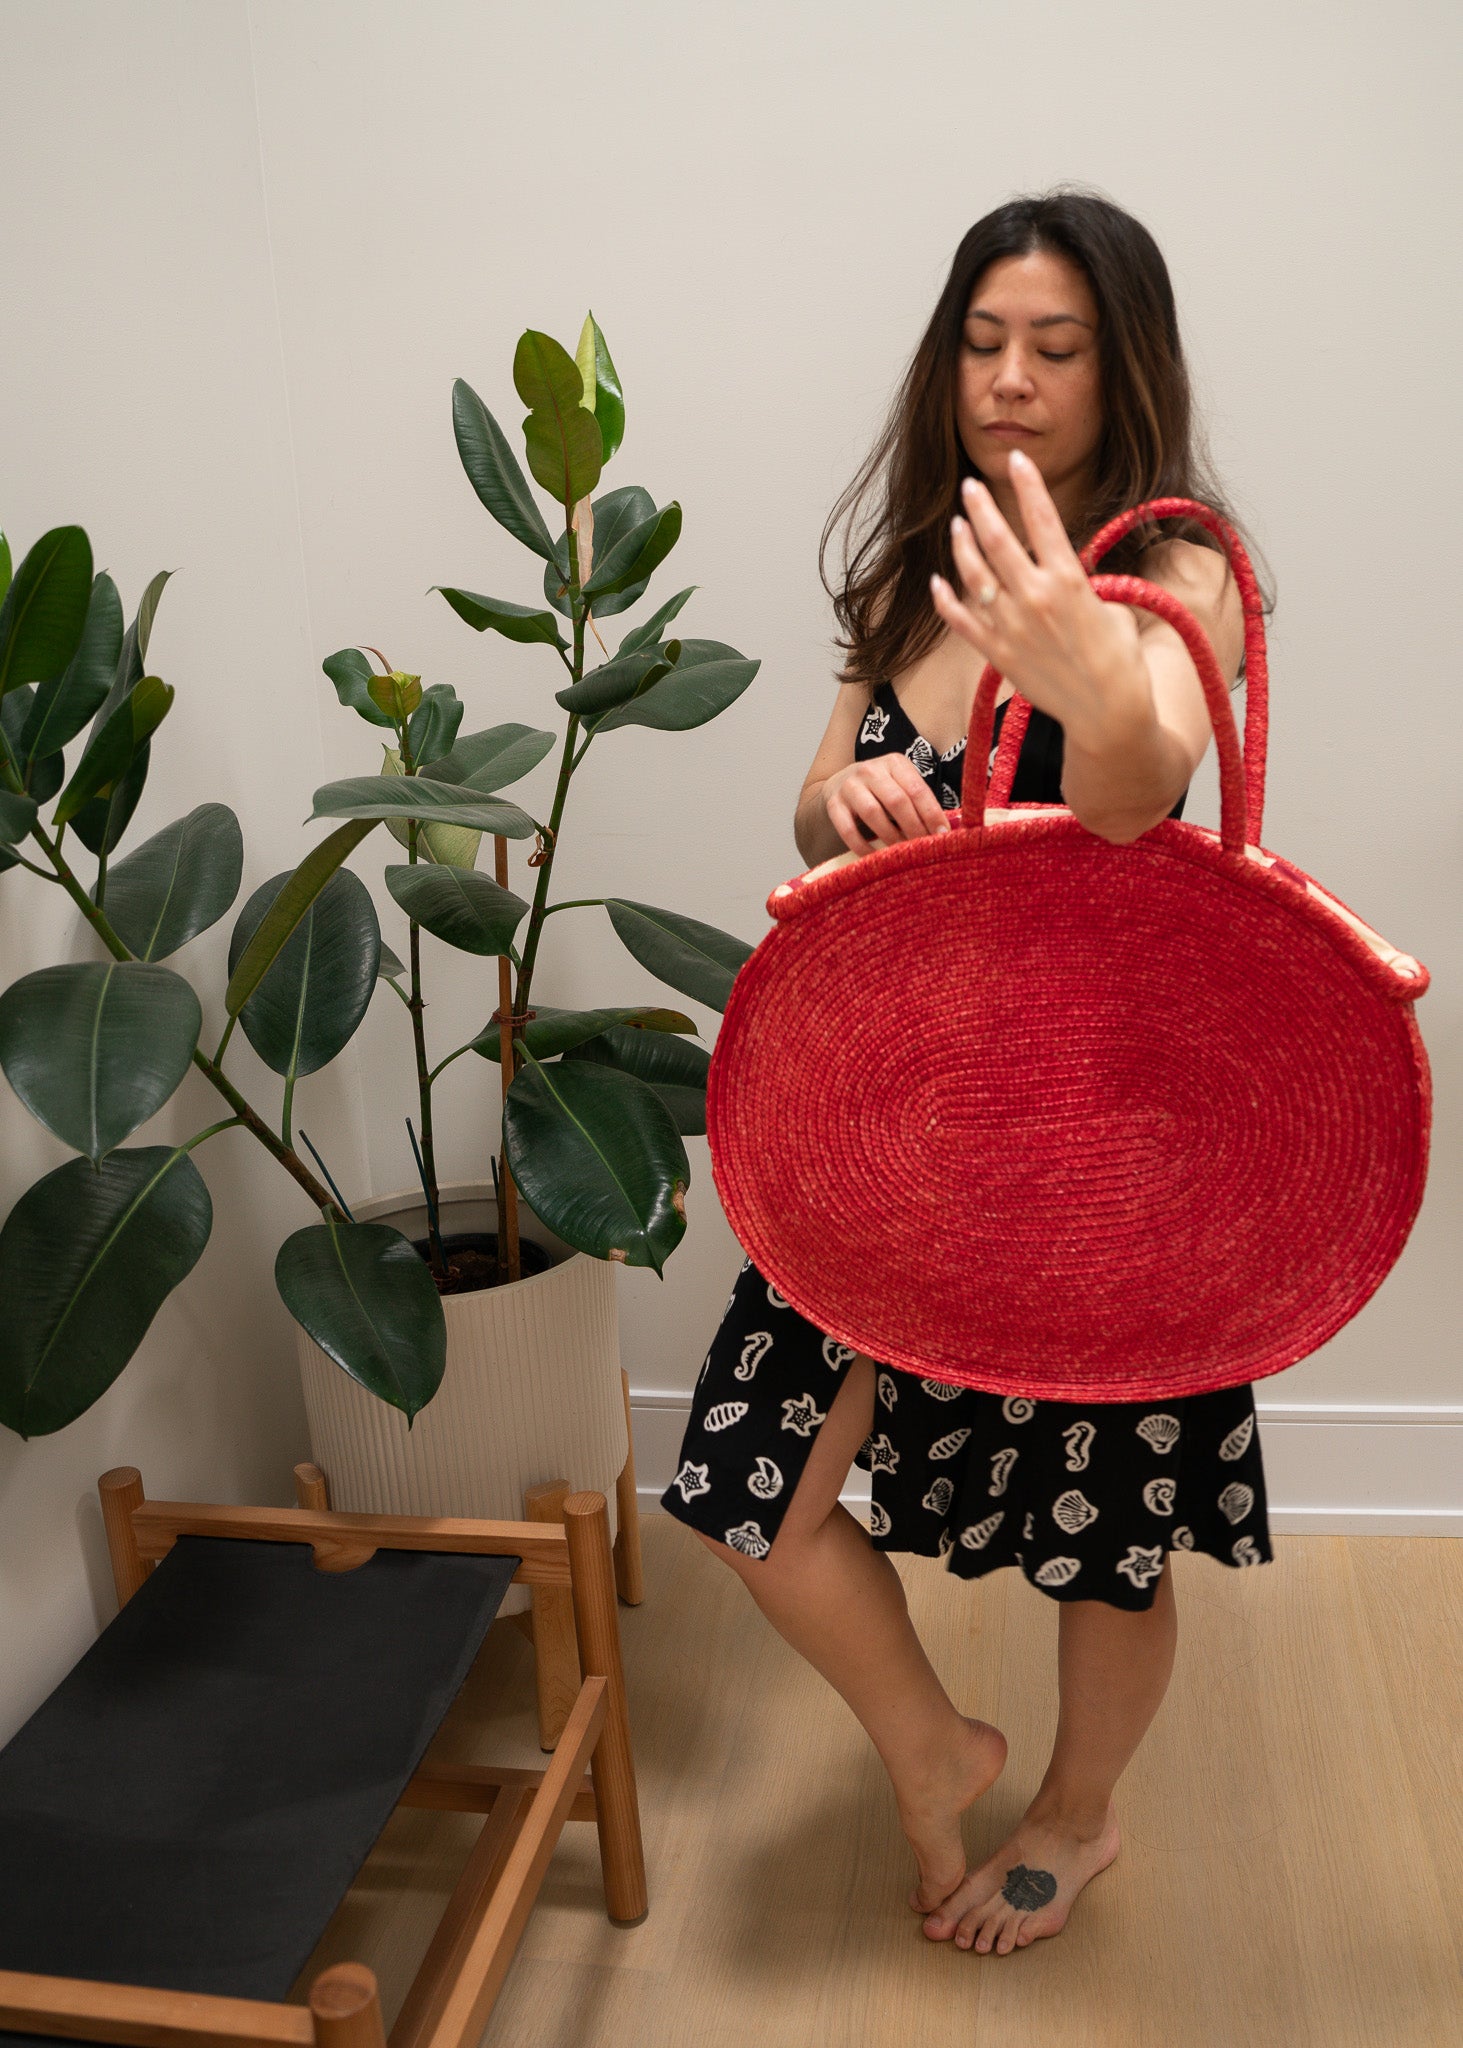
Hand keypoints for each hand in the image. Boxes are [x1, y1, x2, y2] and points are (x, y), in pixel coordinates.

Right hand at [822, 756, 951, 855]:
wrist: (839, 784)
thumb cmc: (881, 790)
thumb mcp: (901, 785)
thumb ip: (920, 802)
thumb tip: (946, 830)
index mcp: (895, 763)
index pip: (917, 789)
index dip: (932, 814)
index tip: (942, 835)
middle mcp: (870, 770)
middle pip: (897, 801)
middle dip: (914, 827)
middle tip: (924, 848)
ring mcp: (849, 786)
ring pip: (873, 813)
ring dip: (891, 837)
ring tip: (902, 853)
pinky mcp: (833, 804)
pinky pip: (848, 829)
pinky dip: (862, 846)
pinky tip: (874, 857)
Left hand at [929, 449, 1145, 746]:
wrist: (1108, 712)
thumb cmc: (1120, 660)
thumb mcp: (1111, 607)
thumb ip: (1081, 585)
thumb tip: (1065, 575)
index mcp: (1069, 580)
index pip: (1043, 520)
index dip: (1028, 486)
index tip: (1017, 460)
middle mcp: (1035, 598)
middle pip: (999, 541)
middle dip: (982, 508)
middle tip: (971, 487)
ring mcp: (1012, 627)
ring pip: (975, 577)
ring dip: (963, 546)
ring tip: (956, 525)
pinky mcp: (999, 655)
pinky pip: (963, 623)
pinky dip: (946, 601)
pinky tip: (936, 582)